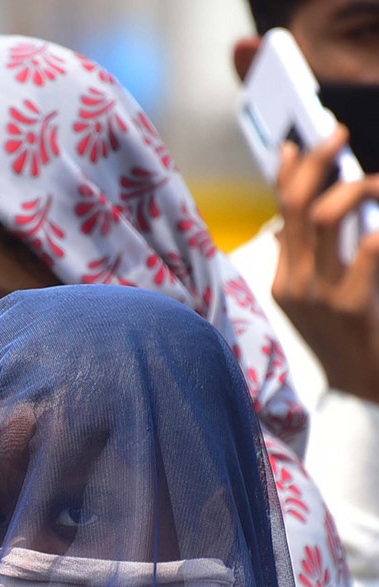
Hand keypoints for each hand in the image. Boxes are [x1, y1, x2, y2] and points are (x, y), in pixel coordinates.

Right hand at [272, 125, 378, 402]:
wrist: (365, 394)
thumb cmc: (350, 341)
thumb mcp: (315, 303)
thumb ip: (304, 260)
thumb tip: (285, 221)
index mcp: (284, 281)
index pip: (279, 214)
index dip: (290, 173)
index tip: (301, 141)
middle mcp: (295, 284)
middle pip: (298, 206)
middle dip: (319, 162)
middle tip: (338, 132)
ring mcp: (319, 296)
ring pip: (326, 217)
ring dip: (356, 187)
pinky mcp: (349, 307)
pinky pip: (368, 250)